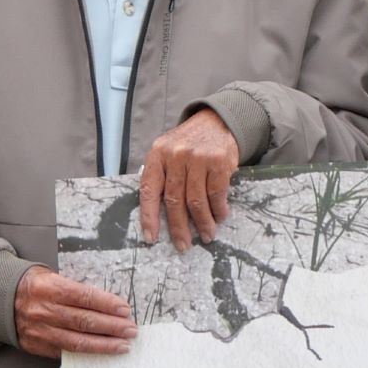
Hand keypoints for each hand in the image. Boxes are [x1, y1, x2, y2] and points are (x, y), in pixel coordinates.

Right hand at [12, 267, 135, 359]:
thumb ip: (75, 288)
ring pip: (77, 341)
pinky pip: (66, 352)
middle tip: (131, 330)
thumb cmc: (33, 284)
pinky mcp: (39, 346)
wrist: (0, 300)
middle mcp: (45, 310)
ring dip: (104, 344)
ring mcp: (41, 331)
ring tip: (123, 345)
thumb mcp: (50, 276)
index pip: (84, 297)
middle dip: (111, 327)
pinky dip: (86, 353)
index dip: (107, 304)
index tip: (125, 310)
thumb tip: (106, 301)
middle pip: (84, 321)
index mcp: (50, 288)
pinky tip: (102, 352)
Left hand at [140, 109, 240, 251]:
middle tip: (183, 245)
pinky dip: (218, 210)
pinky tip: (219, 217)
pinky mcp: (218, 161)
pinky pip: (216, 194)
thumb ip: (162, 177)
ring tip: (207, 235)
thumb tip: (157, 215)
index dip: (149, 217)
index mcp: (157, 155)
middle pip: (174, 200)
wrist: (216, 121)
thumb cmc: (188, 144)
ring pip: (196, 201)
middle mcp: (175, 155)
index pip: (148, 190)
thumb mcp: (168, 153)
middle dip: (179, 228)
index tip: (151, 238)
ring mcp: (197, 158)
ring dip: (202, 223)